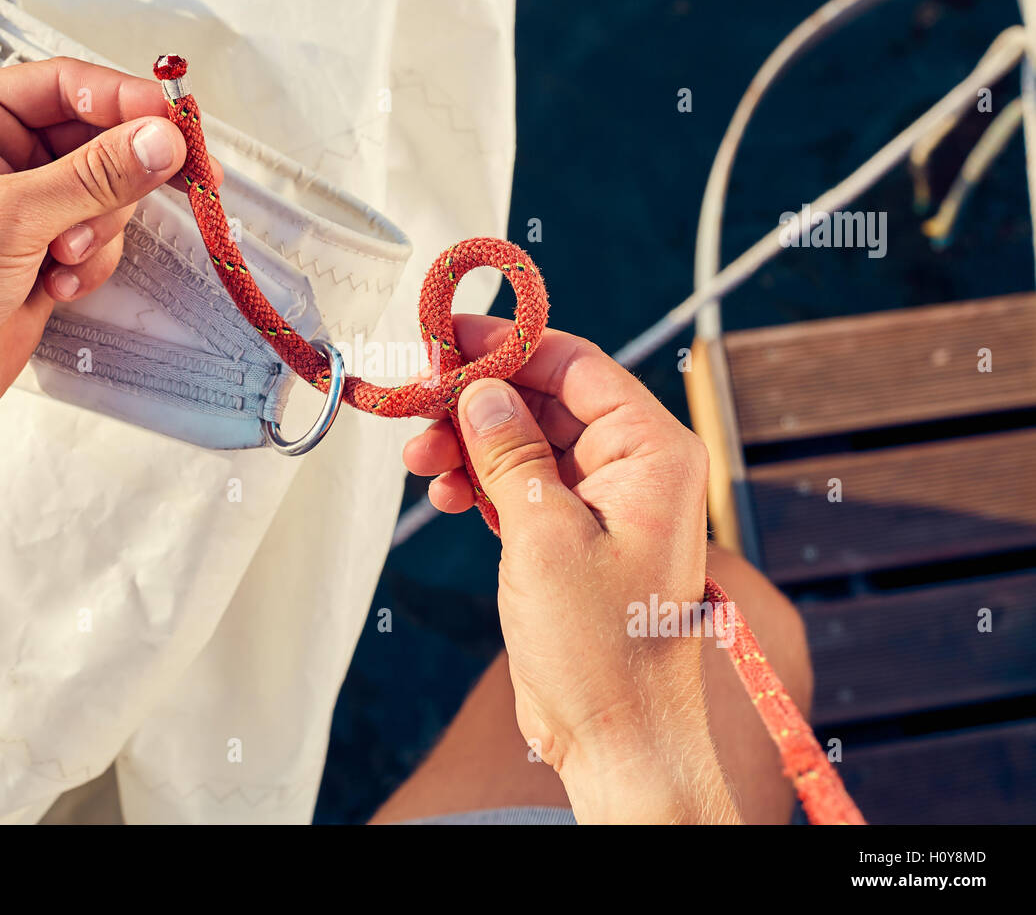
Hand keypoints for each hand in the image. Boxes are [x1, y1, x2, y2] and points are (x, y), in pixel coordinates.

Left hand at [0, 56, 215, 446]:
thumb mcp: (11, 215)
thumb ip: (96, 175)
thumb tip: (161, 140)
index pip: (65, 85)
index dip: (125, 100)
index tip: (175, 126)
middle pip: (98, 139)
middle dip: (115, 182)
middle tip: (148, 194)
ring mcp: (26, 203)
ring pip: (108, 193)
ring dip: (99, 231)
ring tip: (63, 259)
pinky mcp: (46, 247)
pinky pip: (102, 238)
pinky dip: (92, 263)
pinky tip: (57, 285)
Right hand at [405, 315, 735, 821]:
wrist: (614, 737)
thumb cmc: (602, 647)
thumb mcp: (543, 536)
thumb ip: (508, 451)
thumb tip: (478, 388)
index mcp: (652, 454)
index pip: (578, 365)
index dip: (510, 345)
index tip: (448, 335)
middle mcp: (632, 469)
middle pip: (544, 399)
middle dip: (478, 400)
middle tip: (418, 401)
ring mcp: (599, 503)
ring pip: (523, 441)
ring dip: (468, 444)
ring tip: (419, 460)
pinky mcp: (568, 535)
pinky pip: (519, 483)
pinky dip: (479, 482)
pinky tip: (444, 494)